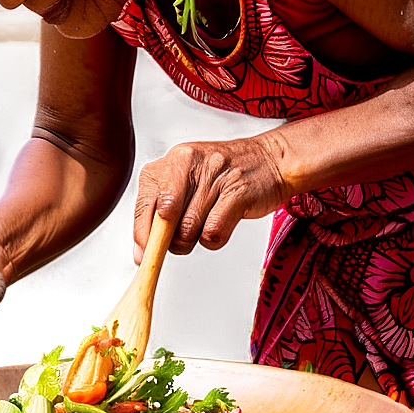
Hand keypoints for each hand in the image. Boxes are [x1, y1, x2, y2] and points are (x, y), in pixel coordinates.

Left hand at [133, 136, 287, 259]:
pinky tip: (220, 227)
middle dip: (168, 240)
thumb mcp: (188, 181)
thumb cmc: (223, 176)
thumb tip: (142, 253)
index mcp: (171, 160)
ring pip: (187, 229)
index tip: (145, 251)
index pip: (144, 203)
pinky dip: (213, 240)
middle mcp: (188, 163)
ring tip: (203, 227)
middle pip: (164, 219)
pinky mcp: (237, 193)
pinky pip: (213, 232)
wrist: (272, 160)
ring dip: (193, 240)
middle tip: (178, 243)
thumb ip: (161, 211)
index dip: (142, 233)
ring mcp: (214, 176)